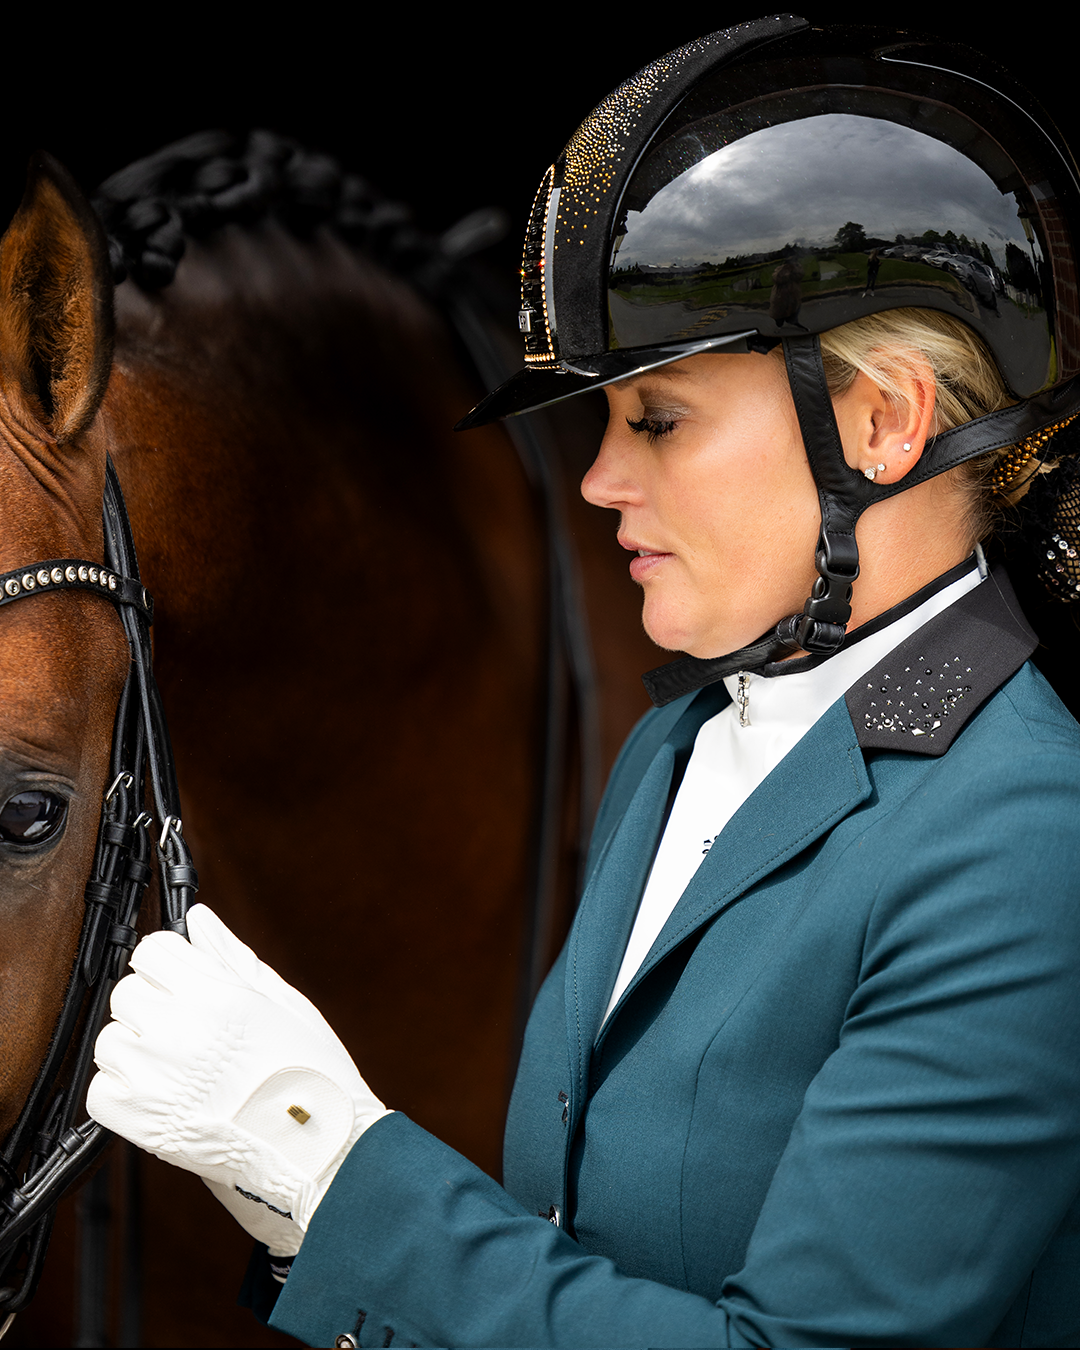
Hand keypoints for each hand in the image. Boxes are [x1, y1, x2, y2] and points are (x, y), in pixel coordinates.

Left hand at [88, 903, 389, 1255]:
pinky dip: (122, 1091)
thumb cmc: (311, 1074)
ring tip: (176, 1064)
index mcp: (216, 995)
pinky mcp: (140, 1124)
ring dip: (135, 1047)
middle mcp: (178, 1031)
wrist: (318, 1148)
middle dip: (152, 1002)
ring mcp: (154, 1079)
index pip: (152, 951)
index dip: (168, 963)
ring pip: (109, 1040)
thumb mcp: (282, 1001)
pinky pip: (100, 1090)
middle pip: (126, 992)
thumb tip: (198, 920)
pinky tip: (160, 1092)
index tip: (180, 978)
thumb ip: (231, 956)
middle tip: (185, 1026)